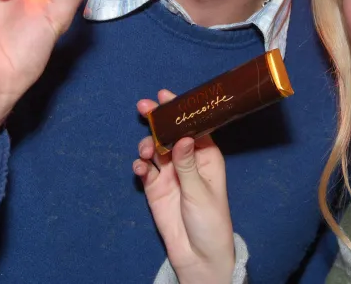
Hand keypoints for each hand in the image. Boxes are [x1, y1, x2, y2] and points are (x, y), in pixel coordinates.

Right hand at [133, 90, 234, 283]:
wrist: (198, 256)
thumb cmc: (211, 221)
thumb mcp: (201, 191)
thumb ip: (187, 165)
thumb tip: (181, 136)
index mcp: (206, 157)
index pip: (193, 126)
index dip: (180, 111)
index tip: (165, 96)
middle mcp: (187, 161)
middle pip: (170, 134)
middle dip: (157, 120)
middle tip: (143, 107)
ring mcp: (170, 174)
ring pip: (155, 149)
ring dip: (147, 145)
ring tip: (146, 151)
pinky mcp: (155, 188)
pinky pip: (145, 170)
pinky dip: (140, 166)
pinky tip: (140, 167)